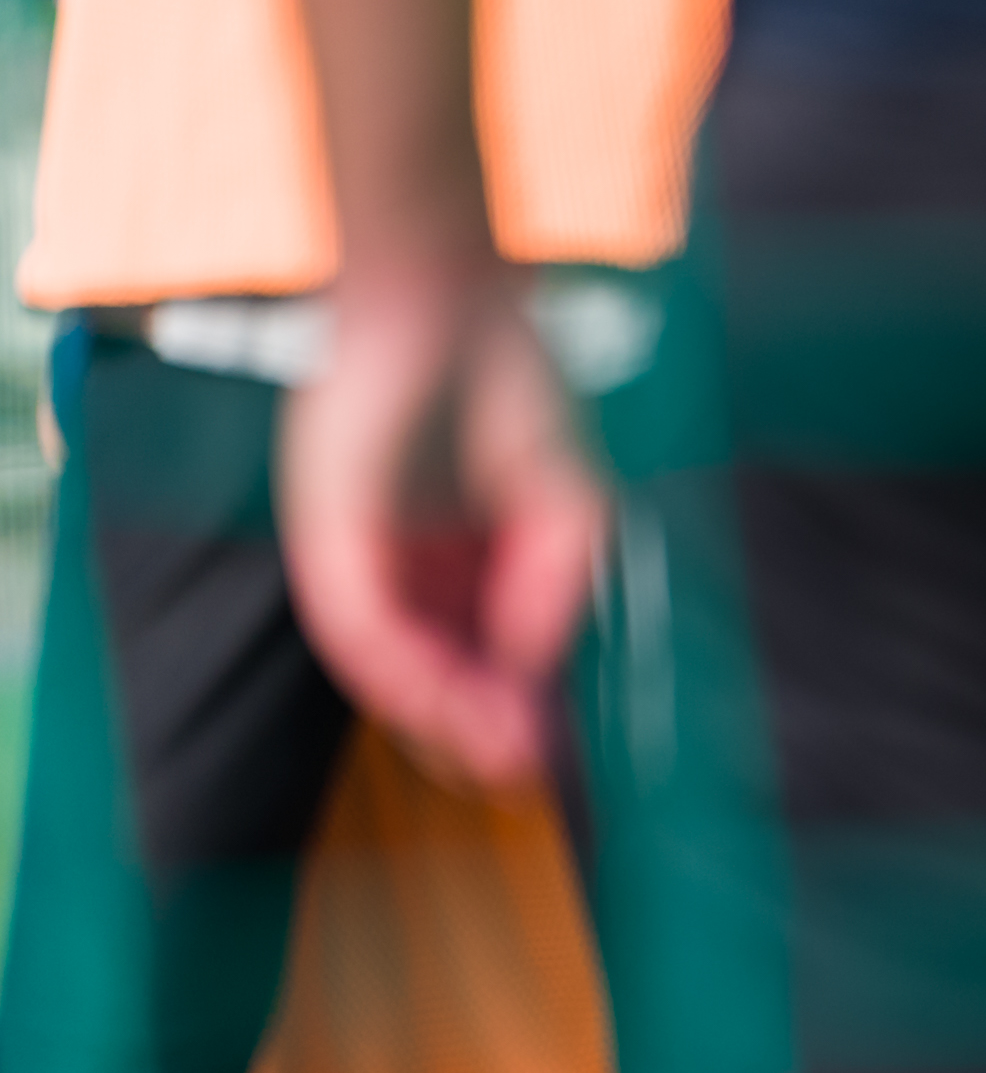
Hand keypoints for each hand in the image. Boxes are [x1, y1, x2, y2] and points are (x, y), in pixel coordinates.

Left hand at [280, 262, 606, 785]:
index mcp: (468, 564)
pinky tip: (446, 701)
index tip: (551, 749)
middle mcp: (412, 573)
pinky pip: (358, 634)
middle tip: (522, 766)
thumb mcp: (569, 508)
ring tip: (495, 750)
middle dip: (479, 731)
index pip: (487, 660)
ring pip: (395, 671)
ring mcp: (368, 563)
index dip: (519, 710)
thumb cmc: (512, 388)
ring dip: (444, 719)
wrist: (448, 306)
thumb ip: (555, 592)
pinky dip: (402, 676)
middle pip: (438, 678)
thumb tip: (533, 668)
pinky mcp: (329, 547)